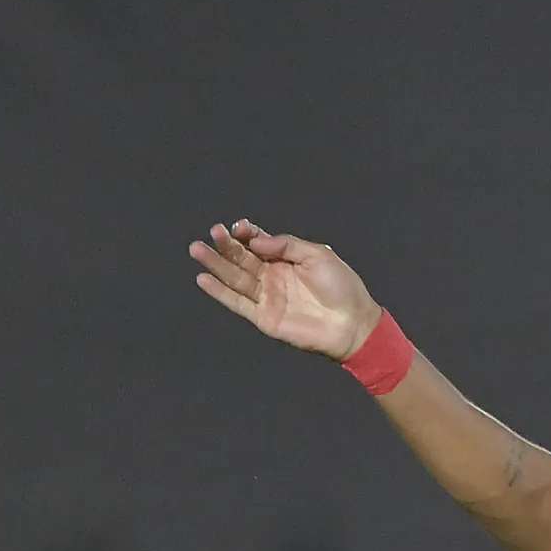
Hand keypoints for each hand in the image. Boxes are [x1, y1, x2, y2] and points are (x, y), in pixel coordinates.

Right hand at [189, 220, 380, 358]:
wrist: (354, 324)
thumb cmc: (343, 288)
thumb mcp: (318, 254)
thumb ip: (286, 244)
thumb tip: (255, 240)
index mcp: (285, 260)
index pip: (256, 242)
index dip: (245, 233)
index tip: (237, 226)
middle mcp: (272, 277)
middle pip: (241, 258)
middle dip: (226, 245)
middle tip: (212, 232)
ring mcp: (267, 297)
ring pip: (235, 278)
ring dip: (215, 264)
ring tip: (197, 249)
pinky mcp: (264, 318)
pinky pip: (237, 303)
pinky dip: (220, 292)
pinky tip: (204, 279)